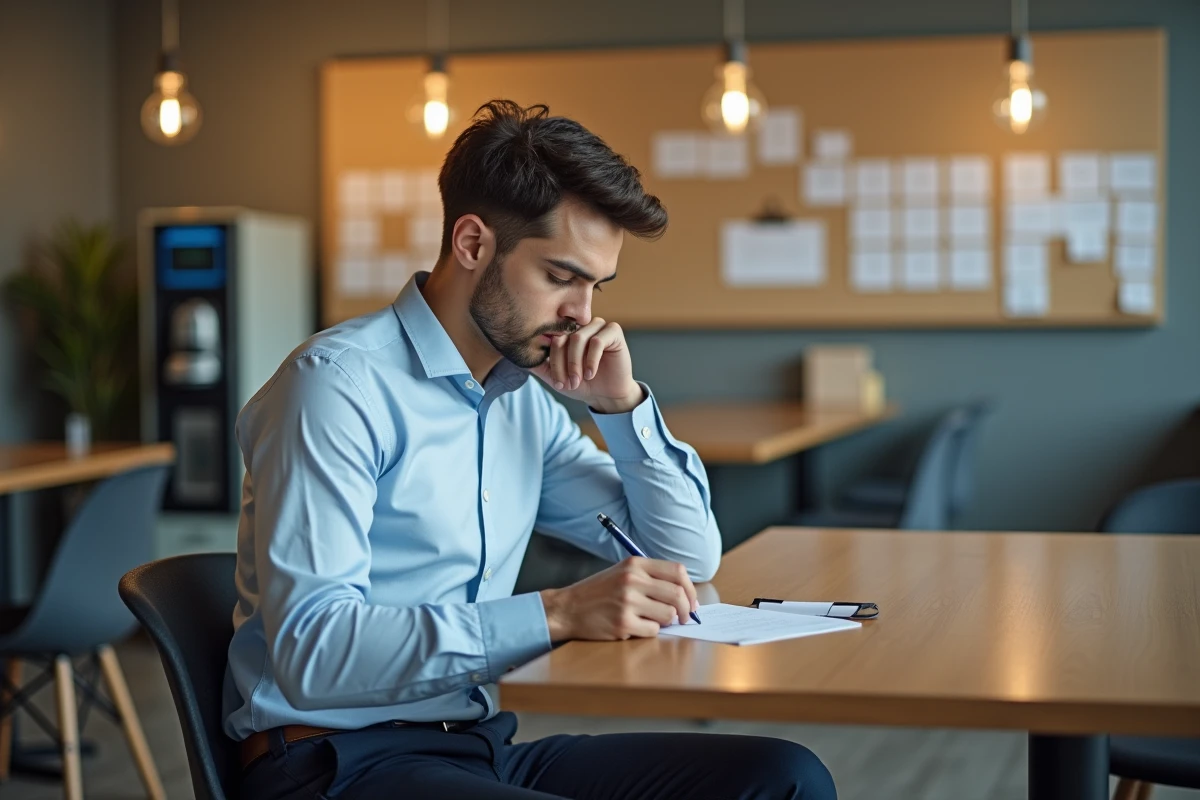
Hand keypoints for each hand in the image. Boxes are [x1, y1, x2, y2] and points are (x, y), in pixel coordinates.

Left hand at [530, 317, 643, 413]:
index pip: (552, 340)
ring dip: (576, 364)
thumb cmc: (582, 384)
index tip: (557, 383)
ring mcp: (598, 326)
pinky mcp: (613, 331)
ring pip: (578, 339)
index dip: (553, 362)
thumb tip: (518, 358)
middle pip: (563, 339)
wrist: (607, 395)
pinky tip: (591, 373)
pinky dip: (591, 360)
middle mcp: (581, 326)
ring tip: (578, 381)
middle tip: (568, 384)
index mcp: (567, 333)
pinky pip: (597, 341)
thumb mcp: (556, 376)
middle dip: (563, 365)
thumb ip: (539, 365)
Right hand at [540, 557, 699, 642]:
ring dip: (665, 622)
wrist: (567, 608)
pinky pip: (653, 631)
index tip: (692, 601)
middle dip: (686, 610)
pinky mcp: (623, 623)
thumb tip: (685, 595)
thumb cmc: (598, 592)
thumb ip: (651, 578)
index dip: (690, 588)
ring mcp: (628, 602)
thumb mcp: (622, 573)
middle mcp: (632, 580)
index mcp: (635, 564)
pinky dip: (649, 632)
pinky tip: (634, 627)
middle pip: (677, 594)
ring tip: (649, 620)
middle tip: (684, 618)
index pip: (677, 571)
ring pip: (668, 615)